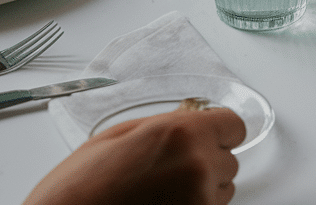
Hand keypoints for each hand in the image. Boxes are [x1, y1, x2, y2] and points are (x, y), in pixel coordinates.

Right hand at [24, 108, 246, 204]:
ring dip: (203, 187)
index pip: (234, 125)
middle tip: (171, 165)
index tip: (208, 133)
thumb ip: (167, 124)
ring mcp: (199, 202)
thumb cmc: (81, 184)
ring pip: (222, 189)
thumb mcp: (121, 134)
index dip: (218, 129)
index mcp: (182, 134)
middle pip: (229, 159)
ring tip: (162, 189)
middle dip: (206, 159)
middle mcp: (198, 168)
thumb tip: (191, 119)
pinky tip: (161, 204)